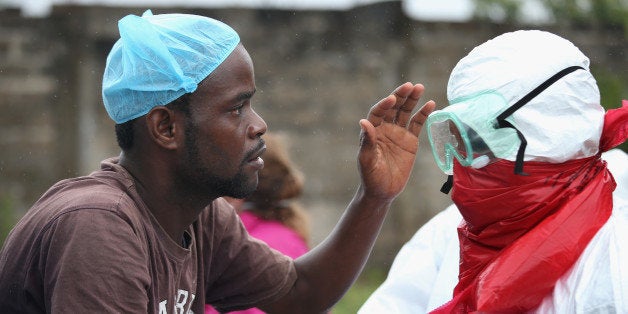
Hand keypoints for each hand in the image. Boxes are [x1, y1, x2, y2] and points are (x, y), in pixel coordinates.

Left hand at [357, 82, 434, 200]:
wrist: (383, 191)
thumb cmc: (370, 177)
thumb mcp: (367, 160)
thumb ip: (367, 141)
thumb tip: (363, 121)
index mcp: (372, 131)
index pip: (378, 112)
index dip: (384, 105)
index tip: (391, 99)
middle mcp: (385, 128)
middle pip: (393, 108)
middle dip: (400, 96)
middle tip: (409, 85)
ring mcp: (398, 133)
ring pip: (405, 112)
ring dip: (412, 100)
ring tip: (419, 87)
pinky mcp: (410, 141)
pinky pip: (417, 124)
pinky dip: (423, 114)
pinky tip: (430, 104)